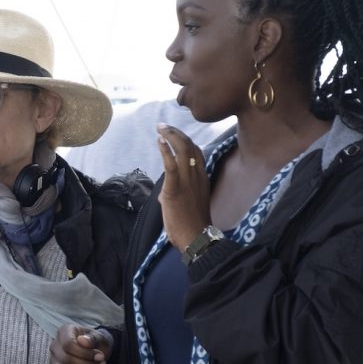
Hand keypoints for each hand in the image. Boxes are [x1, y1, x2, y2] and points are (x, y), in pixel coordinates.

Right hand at [49, 324, 112, 363]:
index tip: (101, 356)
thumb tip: (83, 340)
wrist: (95, 351)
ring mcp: (54, 361)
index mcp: (64, 332)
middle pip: (66, 360)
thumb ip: (93, 338)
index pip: (68, 345)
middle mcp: (55, 346)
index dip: (85, 353)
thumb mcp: (99, 337)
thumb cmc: (96, 342)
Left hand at [156, 123, 211, 251]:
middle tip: (163, 126)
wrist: (196, 237)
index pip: (197, 152)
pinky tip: (160, 141)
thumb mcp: (190, 203)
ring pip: (182, 150)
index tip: (174, 134)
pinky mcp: (175, 188)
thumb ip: (179, 193)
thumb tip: (164, 193)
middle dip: (176, 133)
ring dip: (170, 136)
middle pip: (190, 146)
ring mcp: (187, 181)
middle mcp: (197, 176)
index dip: (185, 139)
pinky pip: (171, 165)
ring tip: (160, 128)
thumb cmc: (192, 224)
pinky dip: (165, 150)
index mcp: (202, 178)